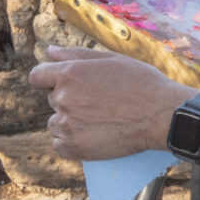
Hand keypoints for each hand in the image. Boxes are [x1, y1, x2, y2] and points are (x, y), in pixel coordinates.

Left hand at [28, 46, 196, 160]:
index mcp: (70, 73)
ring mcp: (67, 125)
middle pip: (53, 98)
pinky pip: (59, 143)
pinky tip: (94, 133)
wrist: (161, 115)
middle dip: (70, 98)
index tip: (66, 83)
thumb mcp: (112, 59)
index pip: (38, 76)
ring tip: (100, 118)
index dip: (50, 78)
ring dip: (70, 120)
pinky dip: (72, 140)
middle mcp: (63, 98)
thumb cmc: (141, 83)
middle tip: (100, 100)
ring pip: (56, 122)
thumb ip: (77, 54)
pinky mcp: (73, 147)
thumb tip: (50, 51)